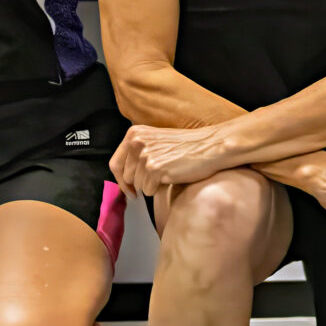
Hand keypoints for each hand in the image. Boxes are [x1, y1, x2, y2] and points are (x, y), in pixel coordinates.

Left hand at [110, 122, 236, 197]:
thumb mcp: (155, 142)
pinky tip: (172, 177)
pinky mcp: (155, 168)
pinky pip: (148, 191)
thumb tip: (123, 180)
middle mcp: (136, 142)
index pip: (115, 163)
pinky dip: (159, 189)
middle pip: (126, 177)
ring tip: (168, 173)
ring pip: (138, 185)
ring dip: (152, 185)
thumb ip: (137, 154)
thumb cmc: (186, 147)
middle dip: (139, 184)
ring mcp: (145, 155)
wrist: (210, 146)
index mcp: (134, 134)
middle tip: (156, 180)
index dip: (120, 180)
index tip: (128, 190)